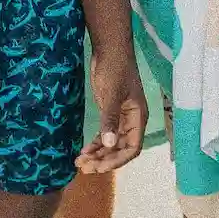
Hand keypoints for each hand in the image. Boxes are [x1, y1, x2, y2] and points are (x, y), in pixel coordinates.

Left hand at [76, 46, 147, 173]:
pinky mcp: (110, 112)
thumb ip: (110, 119)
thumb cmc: (115, 70)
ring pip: (111, 143)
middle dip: (104, 160)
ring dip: (98, 154)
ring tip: (80, 162)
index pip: (132, 148)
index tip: (99, 167)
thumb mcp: (112, 95)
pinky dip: (96, 144)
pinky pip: (105, 134)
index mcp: (138, 118)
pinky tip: (84, 150)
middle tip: (84, 168)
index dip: (117, 160)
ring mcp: (121, 118)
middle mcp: (131, 121)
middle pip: (120, 149)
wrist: (109, 50)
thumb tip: (108, 144)